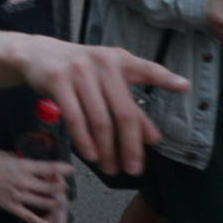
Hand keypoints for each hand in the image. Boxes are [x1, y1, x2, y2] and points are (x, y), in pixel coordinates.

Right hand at [0, 147, 70, 222]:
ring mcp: (17, 195)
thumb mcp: (4, 153)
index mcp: (22, 166)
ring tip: (58, 200)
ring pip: (43, 201)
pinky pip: (29, 216)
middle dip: (60, 187)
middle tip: (64, 185)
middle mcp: (23, 182)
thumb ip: (19, 159)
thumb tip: (29, 161)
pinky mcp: (10, 206)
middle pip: (50, 187)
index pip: (48, 168)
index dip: (62, 169)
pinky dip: (41, 221)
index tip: (71, 169)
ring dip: (54, 201)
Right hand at [15, 40, 184, 175]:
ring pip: (99, 119)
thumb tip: (153, 138)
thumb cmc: (79, 71)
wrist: (38, 54)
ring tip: (111, 168)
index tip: (184, 86)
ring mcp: (79, 70)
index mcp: (119, 60)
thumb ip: (131, 107)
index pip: (146, 69)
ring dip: (107, 150)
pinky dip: (84, 140)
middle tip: (134, 168)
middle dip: (131, 145)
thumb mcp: (106, 83)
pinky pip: (74, 117)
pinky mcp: (58, 79)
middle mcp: (102, 62)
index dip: (165, 78)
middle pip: (124, 112)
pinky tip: (91, 155)